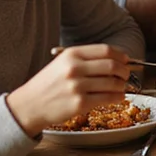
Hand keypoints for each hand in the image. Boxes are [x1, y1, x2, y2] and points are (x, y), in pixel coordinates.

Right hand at [6, 44, 132, 137]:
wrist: (29, 105)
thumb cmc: (47, 84)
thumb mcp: (62, 63)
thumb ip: (86, 60)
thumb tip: (114, 60)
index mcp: (71, 54)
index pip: (106, 50)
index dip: (121, 55)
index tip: (126, 60)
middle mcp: (75, 68)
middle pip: (112, 65)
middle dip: (125, 71)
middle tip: (126, 75)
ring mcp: (77, 86)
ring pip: (112, 83)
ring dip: (122, 85)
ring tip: (121, 87)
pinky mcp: (80, 103)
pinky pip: (107, 98)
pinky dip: (118, 97)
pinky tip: (118, 97)